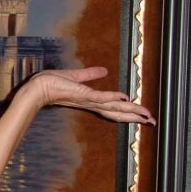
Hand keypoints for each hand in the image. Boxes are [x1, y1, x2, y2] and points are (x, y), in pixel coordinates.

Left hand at [20, 67, 154, 125]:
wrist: (38, 88)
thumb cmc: (51, 83)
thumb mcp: (75, 77)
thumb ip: (90, 74)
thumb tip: (104, 71)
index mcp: (90, 100)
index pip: (113, 108)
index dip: (128, 111)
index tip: (142, 115)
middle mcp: (91, 103)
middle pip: (118, 112)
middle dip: (135, 116)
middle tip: (152, 121)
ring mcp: (88, 100)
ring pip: (113, 107)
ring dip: (131, 110)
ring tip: (146, 115)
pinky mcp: (83, 95)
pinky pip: (100, 97)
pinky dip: (113, 98)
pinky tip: (125, 98)